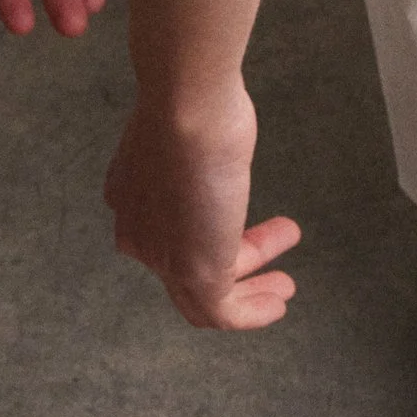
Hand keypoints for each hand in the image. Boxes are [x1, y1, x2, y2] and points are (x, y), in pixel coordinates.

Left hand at [105, 80, 299, 329]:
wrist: (186, 109)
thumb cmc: (194, 104)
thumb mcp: (191, 128)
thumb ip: (196, 146)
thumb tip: (215, 141)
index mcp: (130, 197)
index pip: (166, 231)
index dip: (210, 229)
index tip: (243, 226)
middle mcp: (140, 232)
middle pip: (188, 261)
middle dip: (237, 260)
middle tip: (269, 255)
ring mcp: (164, 258)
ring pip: (206, 294)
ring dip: (251, 289)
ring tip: (285, 285)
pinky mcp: (196, 274)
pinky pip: (224, 311)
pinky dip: (252, 312)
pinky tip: (278, 304)